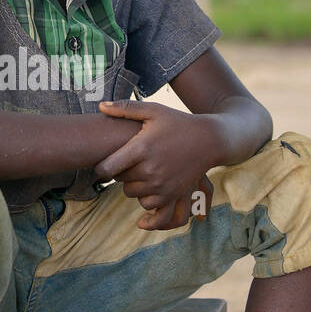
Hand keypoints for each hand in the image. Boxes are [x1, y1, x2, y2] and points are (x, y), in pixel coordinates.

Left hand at [95, 99, 216, 229]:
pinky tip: (148, 185)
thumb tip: (100, 106)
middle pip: (119, 181)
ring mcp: (162, 185)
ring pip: (132, 193)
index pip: (107, 168)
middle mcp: (151, 169)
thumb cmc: (178, 123)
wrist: (210, 140)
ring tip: (140, 171)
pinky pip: (148, 205)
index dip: (101, 167)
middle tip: (128, 162)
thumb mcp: (154, 111)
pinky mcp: (173, 195)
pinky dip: (146, 197)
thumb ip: (126, 108)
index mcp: (141, 148)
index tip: (104, 164)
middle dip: (119, 173)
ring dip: (132, 185)